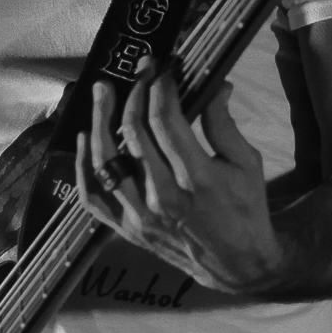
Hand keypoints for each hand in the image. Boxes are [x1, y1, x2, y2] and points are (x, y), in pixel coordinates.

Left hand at [75, 58, 290, 293]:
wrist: (236, 265)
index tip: (159, 67)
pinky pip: (94, 197)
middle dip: (134, 93)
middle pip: (134, 134)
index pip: (165, 121)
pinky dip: (84, 166)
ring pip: (107, 161)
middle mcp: (165, 197)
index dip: (158, 87)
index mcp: (199, 179)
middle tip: (137, 71)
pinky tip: (86, 140)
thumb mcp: (247, 163)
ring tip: (102, 92)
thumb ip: (223, 123)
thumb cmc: (245, 209)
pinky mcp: (127, 229)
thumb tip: (215, 84)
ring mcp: (141, 215)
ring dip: (100, 120)